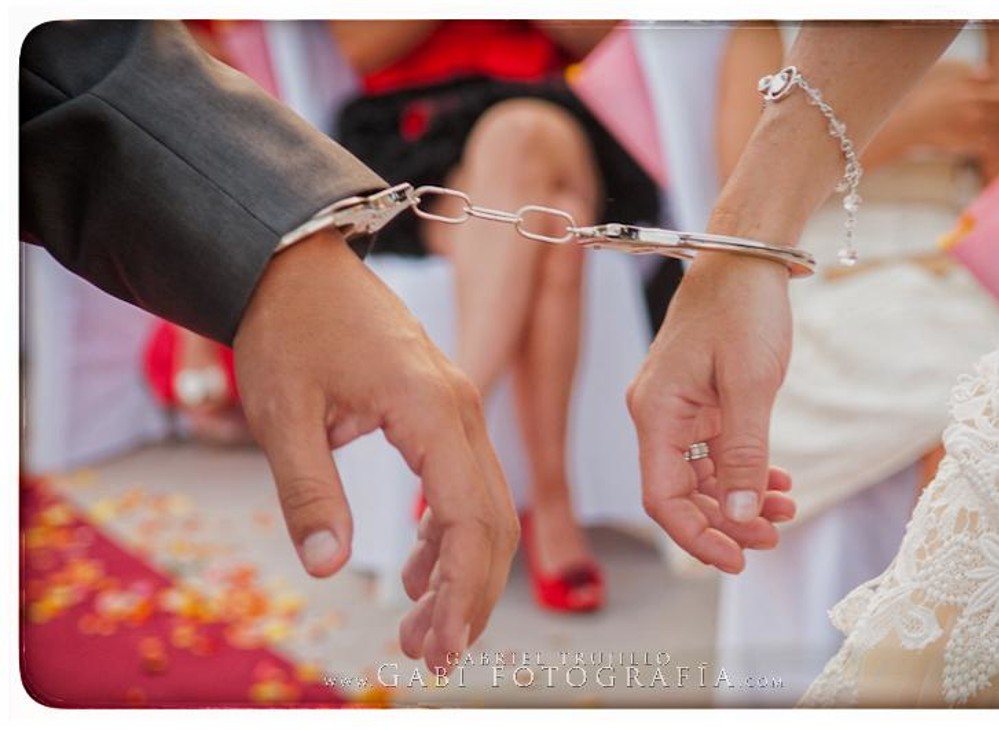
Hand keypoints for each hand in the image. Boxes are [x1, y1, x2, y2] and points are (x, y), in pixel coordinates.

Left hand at [233, 229, 518, 672]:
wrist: (294, 264)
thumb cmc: (289, 326)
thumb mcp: (284, 414)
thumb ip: (310, 493)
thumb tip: (329, 567)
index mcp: (430, 409)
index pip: (471, 517)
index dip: (463, 590)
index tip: (439, 644)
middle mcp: (458, 410)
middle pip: (493, 519)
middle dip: (470, 595)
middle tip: (430, 652)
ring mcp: (455, 408)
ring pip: (485, 504)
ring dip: (461, 571)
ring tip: (420, 627)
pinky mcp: (439, 410)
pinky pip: (463, 482)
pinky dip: (447, 535)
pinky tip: (419, 570)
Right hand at [627, 254, 795, 572]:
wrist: (745, 257)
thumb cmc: (743, 308)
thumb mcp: (751, 384)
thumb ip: (743, 454)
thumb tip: (738, 518)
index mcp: (655, 413)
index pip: (662, 497)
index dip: (696, 536)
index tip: (738, 561)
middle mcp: (657, 415)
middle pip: (680, 493)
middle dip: (725, 523)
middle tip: (774, 536)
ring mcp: (676, 409)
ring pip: (700, 478)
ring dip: (739, 501)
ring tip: (786, 509)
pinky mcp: (698, 402)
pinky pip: (715, 453)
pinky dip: (744, 473)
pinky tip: (778, 483)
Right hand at [897, 60, 998, 164]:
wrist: (904, 125)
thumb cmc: (920, 99)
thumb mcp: (941, 75)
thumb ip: (967, 72)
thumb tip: (987, 72)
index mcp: (970, 90)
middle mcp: (973, 108)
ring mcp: (969, 127)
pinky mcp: (963, 144)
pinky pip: (988, 145)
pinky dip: (996, 145)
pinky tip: (998, 146)